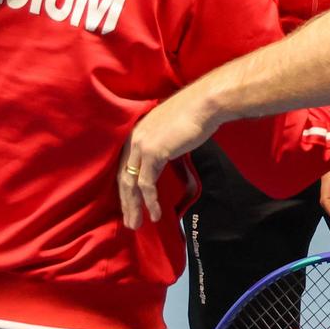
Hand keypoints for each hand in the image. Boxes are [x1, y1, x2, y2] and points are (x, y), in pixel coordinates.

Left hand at [119, 91, 219, 227]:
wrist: (205, 104)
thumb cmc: (195, 114)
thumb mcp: (171, 131)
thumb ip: (163, 145)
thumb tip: (166, 157)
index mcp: (136, 133)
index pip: (125, 166)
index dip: (126, 188)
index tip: (130, 205)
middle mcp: (134, 139)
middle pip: (124, 177)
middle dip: (126, 202)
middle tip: (130, 222)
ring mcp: (141, 145)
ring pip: (131, 183)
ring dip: (134, 206)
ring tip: (136, 224)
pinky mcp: (152, 153)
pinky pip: (146, 184)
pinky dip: (150, 201)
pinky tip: (155, 213)